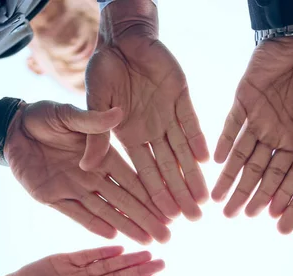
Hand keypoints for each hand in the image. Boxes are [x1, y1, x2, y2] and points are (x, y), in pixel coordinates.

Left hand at [1, 101, 170, 243]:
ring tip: (147, 240)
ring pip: (105, 211)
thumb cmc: (43, 116)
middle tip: (166, 235)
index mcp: (101, 157)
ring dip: (126, 226)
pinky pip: (75, 215)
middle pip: (124, 201)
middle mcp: (92, 176)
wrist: (12, 128)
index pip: (132, 179)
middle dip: (146, 218)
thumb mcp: (67, 115)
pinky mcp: (52, 197)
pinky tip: (112, 237)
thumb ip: (92, 122)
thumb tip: (119, 113)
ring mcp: (73, 189)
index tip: (170, 206)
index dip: (151, 193)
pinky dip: (92, 225)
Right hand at [83, 0, 208, 220]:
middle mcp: (152, 132)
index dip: (155, 195)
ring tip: (204, 199)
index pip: (146, 173)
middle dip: (180, 194)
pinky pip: (191, 122)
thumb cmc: (103, 70)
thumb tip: (87, 167)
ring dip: (193, 175)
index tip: (165, 219)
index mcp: (130, 137)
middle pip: (169, 169)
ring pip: (183, 152)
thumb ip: (96, 135)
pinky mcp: (182, 98)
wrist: (121, 40)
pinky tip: (206, 160)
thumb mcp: (95, 103)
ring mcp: (168, 116)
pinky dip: (197, 139)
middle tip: (193, 218)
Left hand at [211, 37, 292, 217]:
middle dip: (246, 193)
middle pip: (258, 171)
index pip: (283, 174)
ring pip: (240, 156)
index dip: (275, 194)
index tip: (266, 216)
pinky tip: (214, 163)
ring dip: (230, 176)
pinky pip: (230, 127)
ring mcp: (257, 121)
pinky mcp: (242, 103)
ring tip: (218, 199)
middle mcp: (275, 136)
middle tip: (234, 216)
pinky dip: (223, 143)